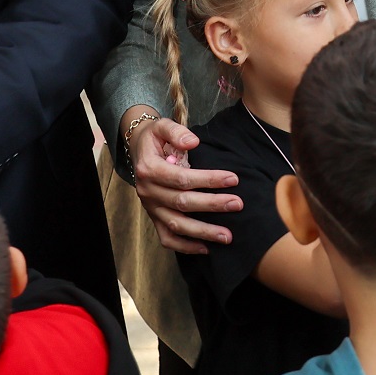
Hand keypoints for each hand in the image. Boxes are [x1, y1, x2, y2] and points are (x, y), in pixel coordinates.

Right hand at [128, 111, 241, 254]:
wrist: (138, 149)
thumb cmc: (155, 138)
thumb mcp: (162, 126)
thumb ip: (176, 132)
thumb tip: (193, 142)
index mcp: (149, 169)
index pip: (182, 178)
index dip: (208, 180)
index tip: (233, 179)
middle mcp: (148, 192)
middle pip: (183, 203)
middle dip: (212, 204)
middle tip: (237, 204)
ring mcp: (150, 208)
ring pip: (176, 225)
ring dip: (203, 232)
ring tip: (228, 236)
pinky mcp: (154, 219)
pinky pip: (167, 238)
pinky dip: (186, 246)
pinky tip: (207, 248)